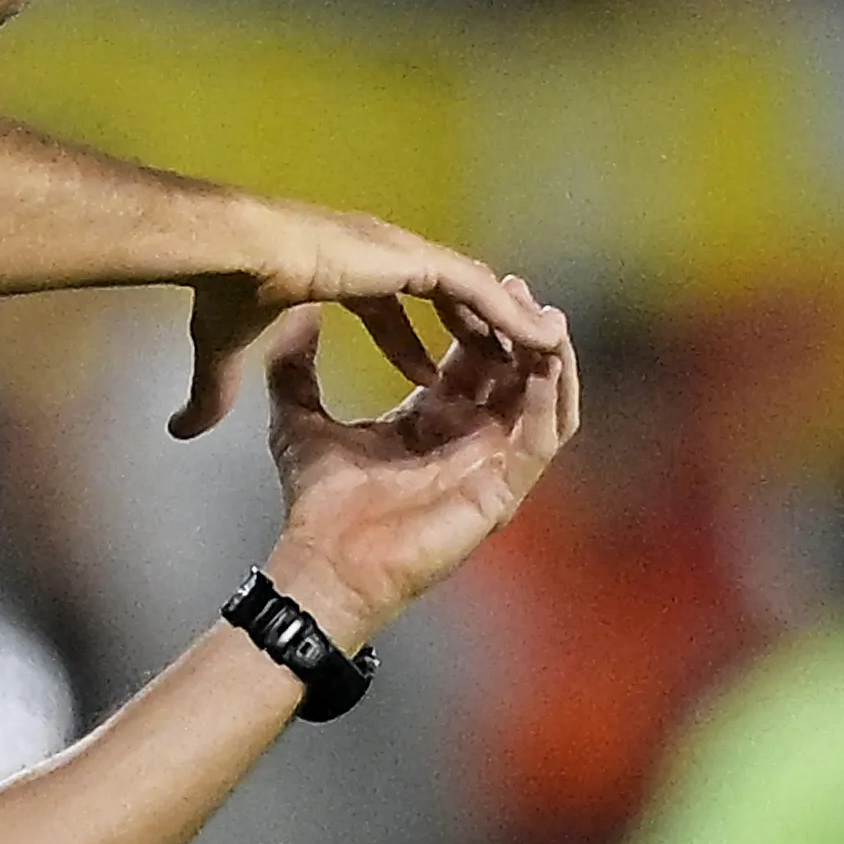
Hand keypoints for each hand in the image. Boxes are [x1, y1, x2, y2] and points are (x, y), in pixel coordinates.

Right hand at [171, 205, 563, 439]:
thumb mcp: (219, 355)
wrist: (230, 251)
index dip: (408, 349)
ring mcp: (406, 254)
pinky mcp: (419, 260)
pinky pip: (485, 296)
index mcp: (343, 273)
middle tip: (503, 369)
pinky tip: (545, 345)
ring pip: (476, 295)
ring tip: (543, 358)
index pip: (389, 312)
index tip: (426, 383)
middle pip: (447, 301)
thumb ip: (211, 393)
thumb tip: (179, 430)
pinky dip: (515, 319)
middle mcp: (382, 257)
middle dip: (475, 336)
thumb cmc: (224, 290)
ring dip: (508, 325)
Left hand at [256, 284, 579, 650]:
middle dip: (519, 330)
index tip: (478, 282)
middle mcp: (469, 441)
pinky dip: (551, 397)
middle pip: (513, 374)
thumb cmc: (318, 504)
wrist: (324, 561)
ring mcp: (492, 467)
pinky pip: (544, 436)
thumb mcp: (300, 420)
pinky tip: (545, 362)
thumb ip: (296, 369)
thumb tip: (292, 315)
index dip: (477, 323)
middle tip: (518, 288)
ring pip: (543, 401)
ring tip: (544, 317)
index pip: (469, 363)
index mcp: (429, 423)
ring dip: (549, 357)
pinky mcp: (504, 489)